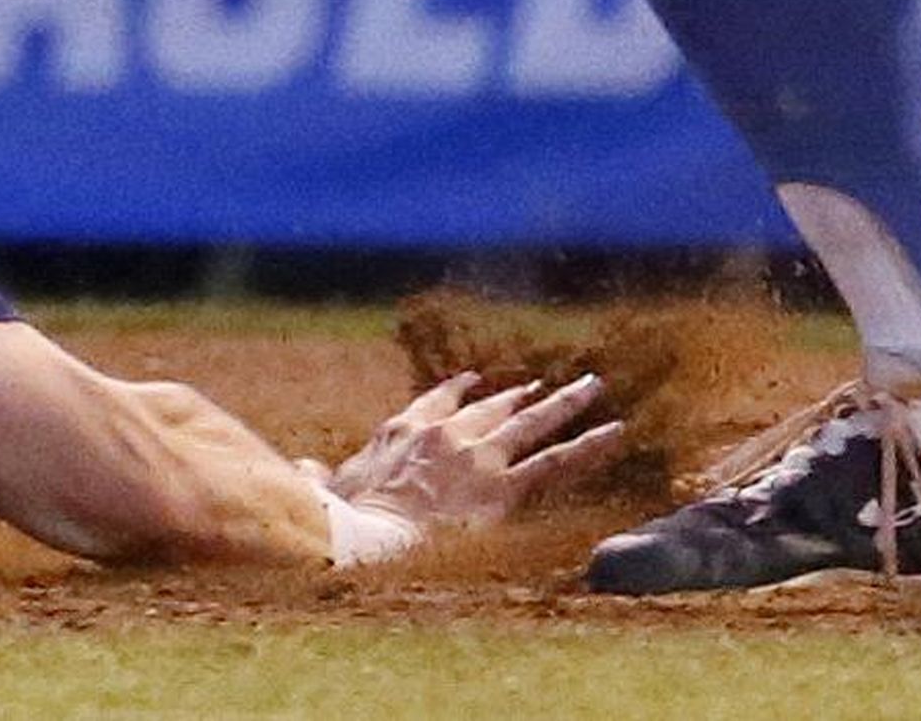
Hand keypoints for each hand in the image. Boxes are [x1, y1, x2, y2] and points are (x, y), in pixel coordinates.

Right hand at [327, 370, 624, 535]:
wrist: (368, 537)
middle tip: (545, 384)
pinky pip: (555, 463)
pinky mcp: (502, 486)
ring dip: (564, 404)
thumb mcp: (327, 491)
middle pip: (491, 408)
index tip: (475, 383)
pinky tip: (616, 432)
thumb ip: (320, 473)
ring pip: (530, 424)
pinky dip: (589, 446)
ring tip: (592, 386)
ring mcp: (476, 457)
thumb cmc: (342, 521)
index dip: (459, 393)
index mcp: (402, 432)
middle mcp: (444, 434)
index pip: (437, 403)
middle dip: (520, 395)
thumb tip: (304, 465)